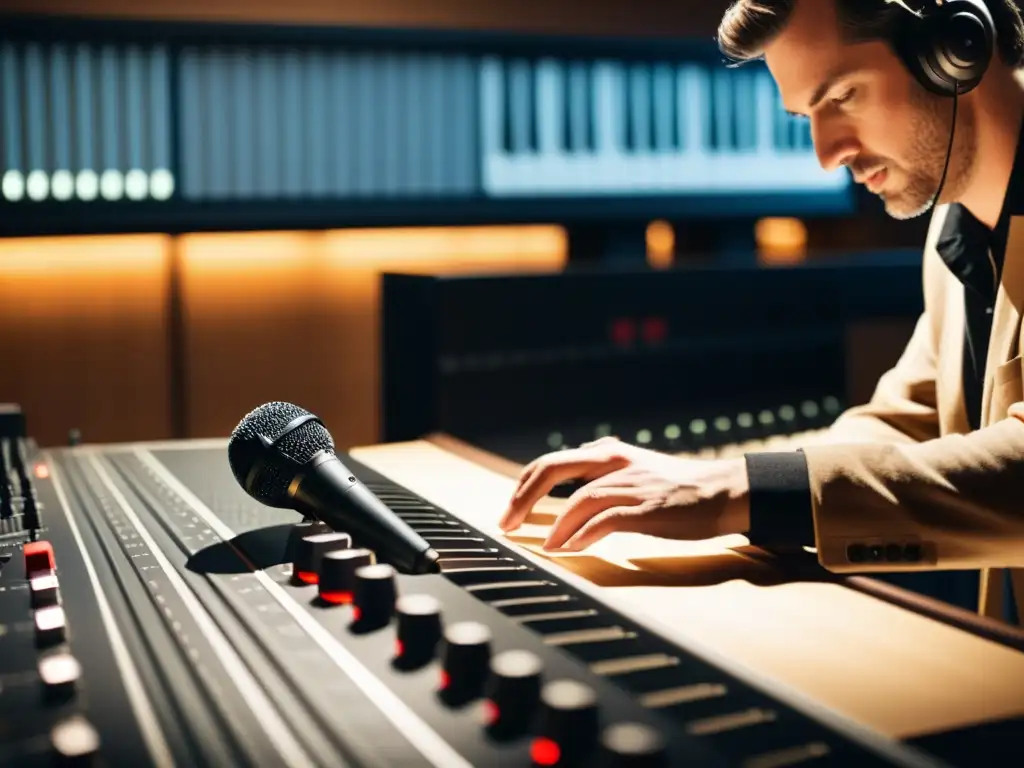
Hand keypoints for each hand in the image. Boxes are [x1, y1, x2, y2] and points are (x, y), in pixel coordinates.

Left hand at [498, 437, 749, 551]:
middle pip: (554, 469)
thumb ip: (606, 471)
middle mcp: (616, 463)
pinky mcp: (648, 509)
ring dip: (555, 524)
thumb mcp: (637, 469)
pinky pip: (607, 520)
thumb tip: (578, 475)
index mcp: (609, 453)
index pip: (552, 461)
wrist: (725, 491)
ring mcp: (632, 485)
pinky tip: (571, 548)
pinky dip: (584, 535)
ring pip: (580, 499)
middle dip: (524, 496)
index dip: (525, 484)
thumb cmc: (680, 487)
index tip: (510, 509)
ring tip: (541, 544)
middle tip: (507, 523)